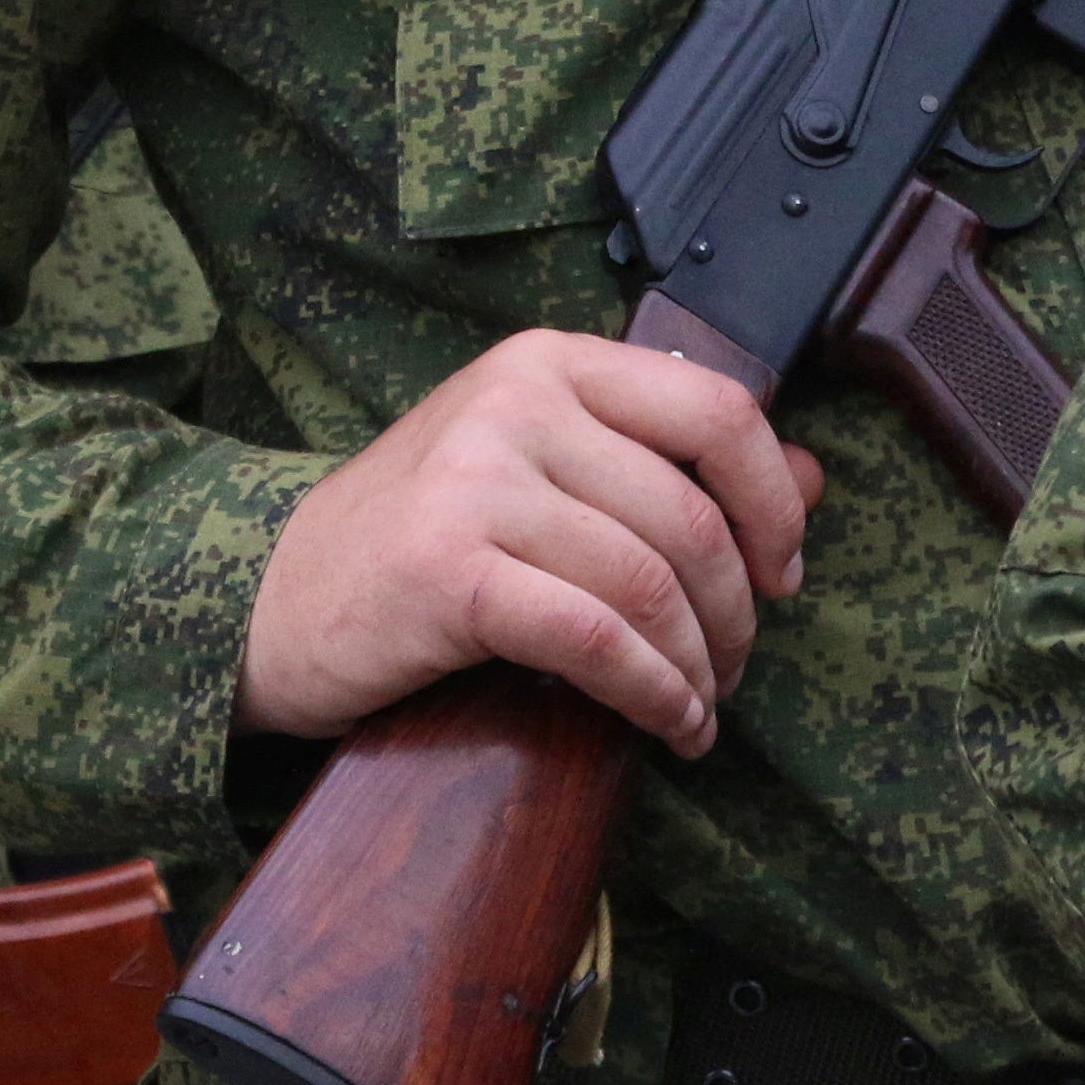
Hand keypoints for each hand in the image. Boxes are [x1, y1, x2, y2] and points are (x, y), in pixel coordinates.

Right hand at [241, 328, 827, 751]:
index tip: (784, 571)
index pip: (715, 409)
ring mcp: (476, 481)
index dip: (773, 500)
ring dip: (698, 665)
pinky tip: (665, 725)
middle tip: (735, 666)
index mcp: (547, 360)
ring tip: (699, 708)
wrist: (273, 594)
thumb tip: (810, 480)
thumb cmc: (418, 536)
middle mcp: (516, 401)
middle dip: (737, 610)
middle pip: (690, 512)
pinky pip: (594, 637)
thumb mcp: (541, 468)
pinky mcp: (449, 570)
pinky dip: (650, 692)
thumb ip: (665, 463)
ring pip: (649, 579)